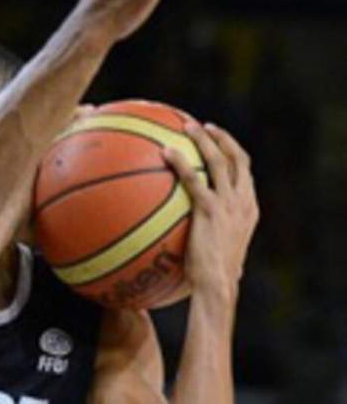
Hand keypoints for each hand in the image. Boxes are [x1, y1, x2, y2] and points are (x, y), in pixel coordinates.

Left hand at [163, 123, 258, 296]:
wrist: (217, 286)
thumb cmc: (212, 278)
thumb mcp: (218, 251)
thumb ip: (210, 238)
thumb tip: (193, 239)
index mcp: (248, 210)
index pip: (245, 173)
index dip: (233, 152)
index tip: (218, 140)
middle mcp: (243, 202)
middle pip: (237, 158)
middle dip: (221, 138)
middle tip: (202, 126)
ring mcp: (228, 204)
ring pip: (219, 160)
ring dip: (203, 139)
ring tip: (185, 126)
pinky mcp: (210, 209)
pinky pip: (193, 178)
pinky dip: (180, 161)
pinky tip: (165, 152)